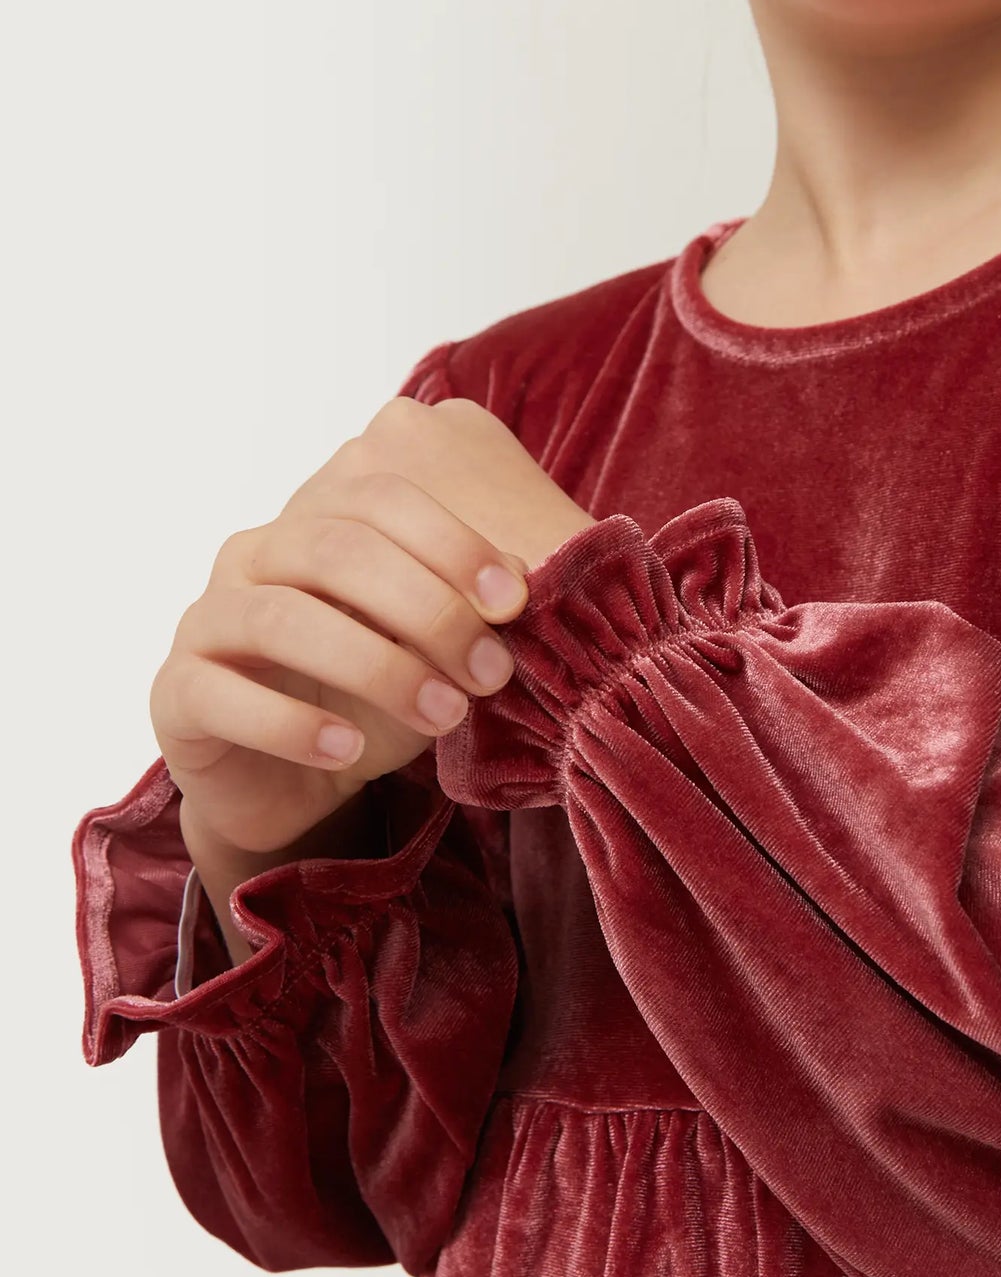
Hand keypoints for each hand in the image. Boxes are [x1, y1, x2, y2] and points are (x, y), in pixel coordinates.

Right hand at [151, 394, 595, 860]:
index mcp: (318, 519)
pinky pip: (223, 692)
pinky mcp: (175, 692)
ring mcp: (206, 616)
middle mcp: (255, 552)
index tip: (517, 594)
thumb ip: (469, 605)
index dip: (450, 537)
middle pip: (335, 547)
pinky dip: (292, 722)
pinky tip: (350, 752)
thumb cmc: (374, 695)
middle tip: (493, 670)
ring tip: (443, 715)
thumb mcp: (433, 645)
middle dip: (426, 606)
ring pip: (281, 615)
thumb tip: (548, 583)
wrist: (294, 781)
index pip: (381, 494)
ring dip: (375, 666)